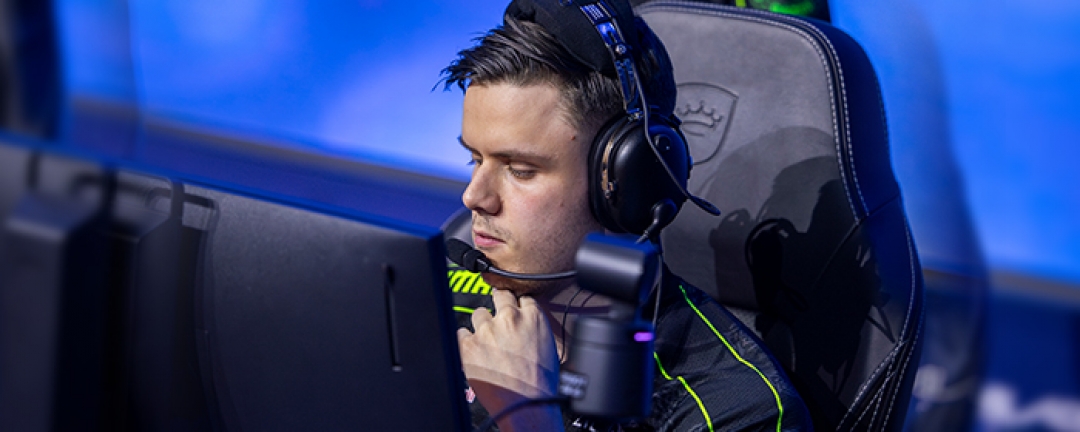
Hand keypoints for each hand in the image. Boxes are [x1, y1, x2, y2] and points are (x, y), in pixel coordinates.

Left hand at [458, 289, 562, 430]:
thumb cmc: (541, 384)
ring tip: (487, 343)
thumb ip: (534, 327)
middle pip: (499, 295)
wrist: (526, 405)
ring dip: (481, 325)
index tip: (514, 313)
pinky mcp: (469, 345)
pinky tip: (473, 353)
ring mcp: (487, 330)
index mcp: (533, 317)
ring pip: (479, 314)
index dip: (517, 306)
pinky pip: (460, 333)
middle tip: (498, 319)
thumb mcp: (549, 346)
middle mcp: (509, 318)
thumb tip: (524, 324)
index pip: (522, 298)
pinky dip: (465, 341)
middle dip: (498, 304)